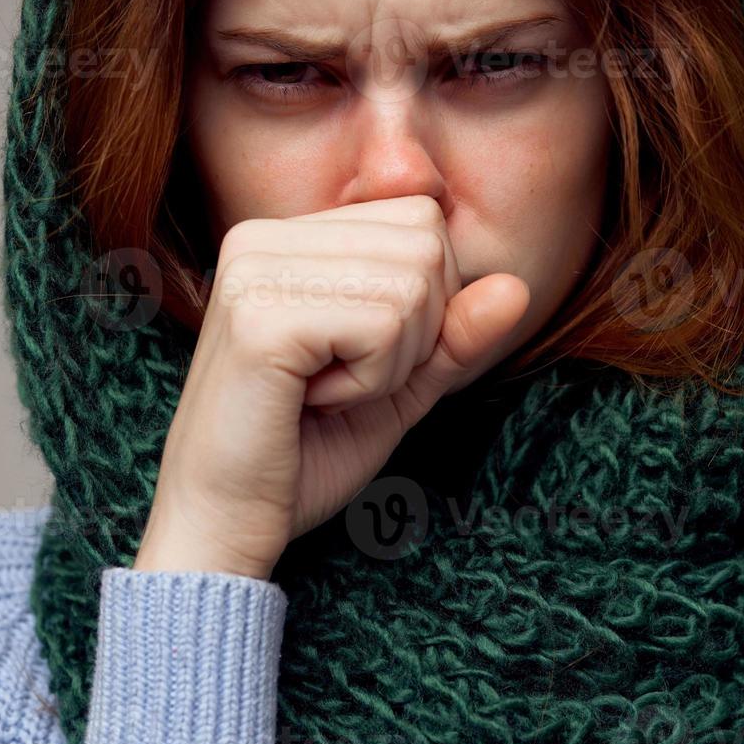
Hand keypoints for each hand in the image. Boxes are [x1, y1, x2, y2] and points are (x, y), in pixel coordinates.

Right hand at [133, 195, 530, 578]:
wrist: (226, 523)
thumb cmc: (303, 456)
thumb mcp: (398, 386)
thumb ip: (453, 335)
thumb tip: (517, 287)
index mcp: (286, 236)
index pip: (422, 220)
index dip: (425, 304)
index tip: (356, 358)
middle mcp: (261, 235)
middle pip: (426, 246)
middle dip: (414, 335)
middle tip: (342, 383)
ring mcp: (255, 269)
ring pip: (412, 285)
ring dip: (390, 363)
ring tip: (325, 393)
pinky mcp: (259, 316)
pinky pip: (382, 325)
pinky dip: (371, 381)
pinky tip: (312, 403)